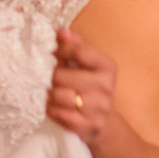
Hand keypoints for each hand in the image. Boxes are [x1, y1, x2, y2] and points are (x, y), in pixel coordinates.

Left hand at [47, 29, 117, 146]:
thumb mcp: (85, 63)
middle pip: (60, 76)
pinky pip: (57, 113)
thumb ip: (73, 45)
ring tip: (56, 95)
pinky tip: (58, 108)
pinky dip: (52, 110)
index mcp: (107, 66)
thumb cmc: (88, 86)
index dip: (62, 50)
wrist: (103, 122)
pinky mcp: (89, 126)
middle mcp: (106, 86)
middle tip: (58, 81)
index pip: (79, 51)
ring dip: (51, 95)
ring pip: (57, 95)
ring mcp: (99, 108)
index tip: (58, 54)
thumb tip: (62, 32)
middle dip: (54, 78)